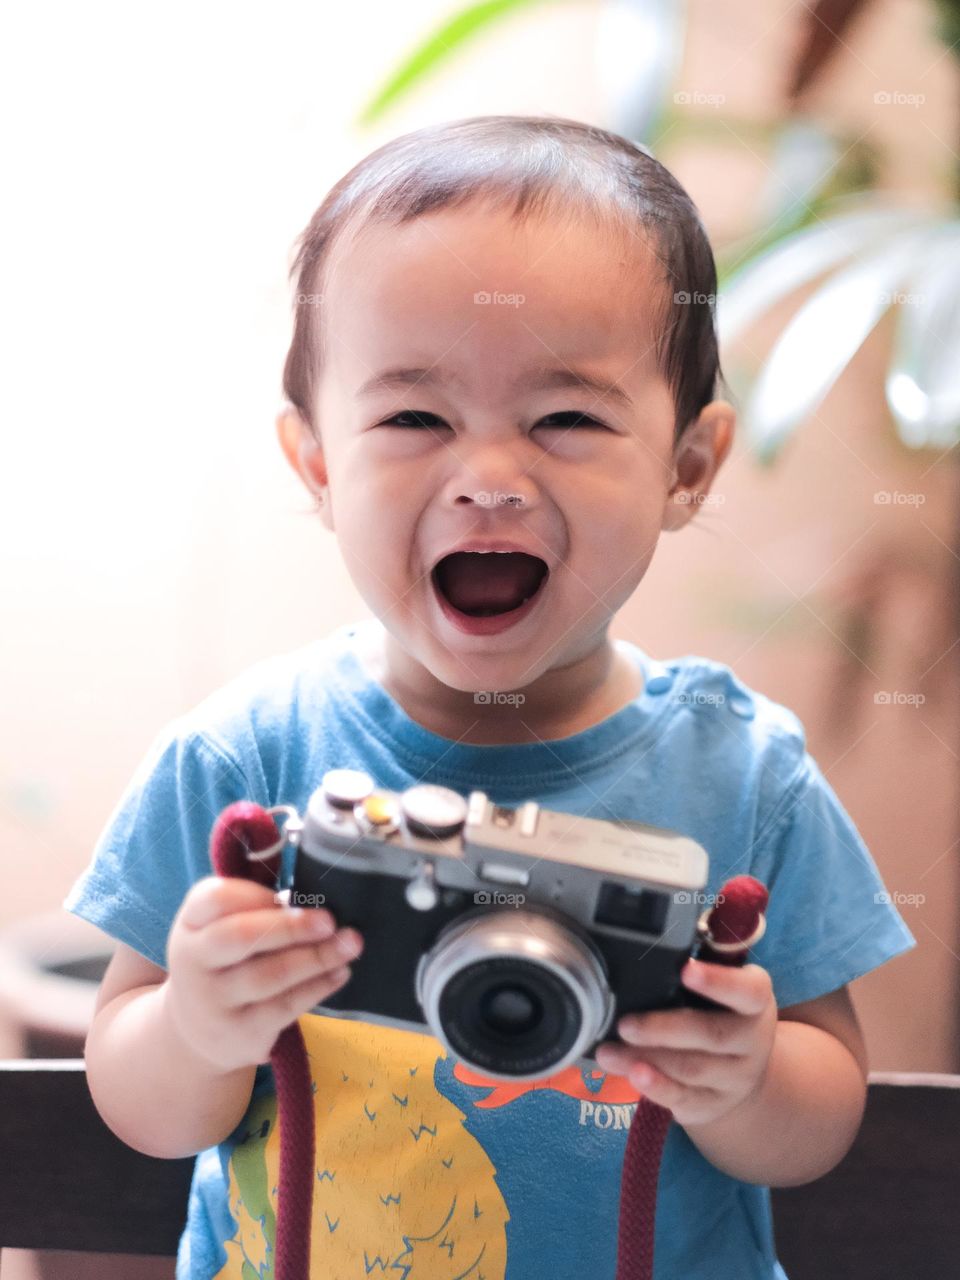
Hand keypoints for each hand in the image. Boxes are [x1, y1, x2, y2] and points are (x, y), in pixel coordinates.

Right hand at [163, 875, 363, 1072]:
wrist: (196, 1031)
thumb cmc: (223, 961)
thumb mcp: (218, 928)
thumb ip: (252, 907)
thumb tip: (312, 895)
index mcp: (191, 924)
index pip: (215, 898)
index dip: (256, 894)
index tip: (290, 894)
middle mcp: (194, 961)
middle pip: (240, 936)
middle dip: (290, 927)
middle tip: (330, 921)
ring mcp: (215, 1001)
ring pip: (269, 975)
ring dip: (316, 957)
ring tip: (350, 943)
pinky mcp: (240, 1032)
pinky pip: (285, 1006)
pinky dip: (318, 987)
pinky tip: (340, 972)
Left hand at [593, 958, 777, 1125]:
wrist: (744, 1069)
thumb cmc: (721, 1011)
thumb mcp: (723, 986)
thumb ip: (700, 963)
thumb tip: (660, 929)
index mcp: (755, 1001)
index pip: (748, 990)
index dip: (718, 981)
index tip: (685, 969)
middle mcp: (752, 1041)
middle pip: (712, 1035)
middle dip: (664, 1030)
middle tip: (625, 1024)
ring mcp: (736, 1078)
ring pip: (691, 1070)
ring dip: (645, 1060)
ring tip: (609, 1051)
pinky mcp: (715, 1105)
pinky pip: (685, 1099)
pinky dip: (656, 1088)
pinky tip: (632, 1075)